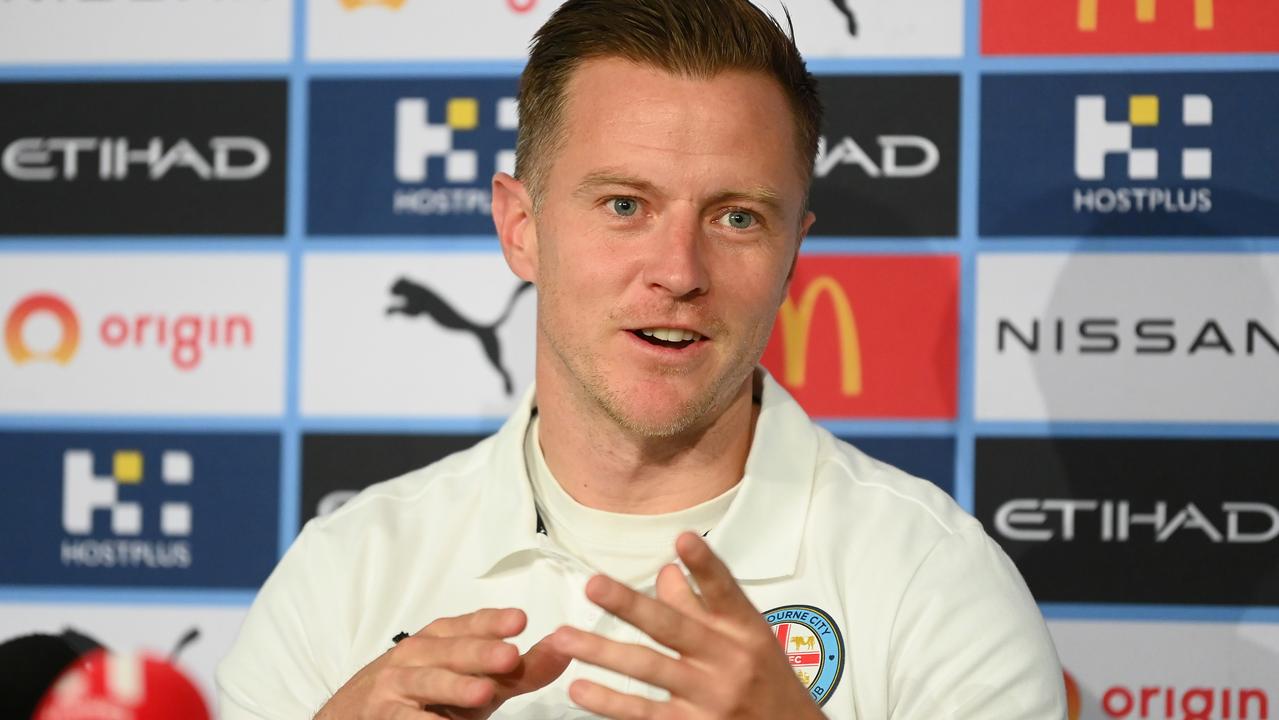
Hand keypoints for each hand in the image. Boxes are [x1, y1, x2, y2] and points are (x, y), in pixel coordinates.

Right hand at [315, 608, 569, 719]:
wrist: (355, 715)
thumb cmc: (427, 697)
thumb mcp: (474, 681)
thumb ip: (520, 670)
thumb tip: (565, 650)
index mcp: (439, 640)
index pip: (467, 625)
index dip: (492, 623)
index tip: (520, 620)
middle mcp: (415, 656)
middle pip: (450, 652)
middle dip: (480, 653)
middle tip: (509, 656)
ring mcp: (395, 686)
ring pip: (428, 684)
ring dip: (455, 688)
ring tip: (483, 693)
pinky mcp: (382, 716)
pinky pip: (405, 719)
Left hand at [548, 532, 823, 718]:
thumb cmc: (767, 683)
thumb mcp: (747, 637)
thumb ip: (703, 604)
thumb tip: (666, 571)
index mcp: (744, 630)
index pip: (724, 591)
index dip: (704, 564)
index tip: (684, 539)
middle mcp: (728, 661)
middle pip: (674, 627)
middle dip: (630, 604)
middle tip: (594, 585)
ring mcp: (710, 698)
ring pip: (649, 669)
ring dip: (602, 652)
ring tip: (565, 638)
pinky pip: (645, 714)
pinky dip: (610, 702)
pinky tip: (581, 688)